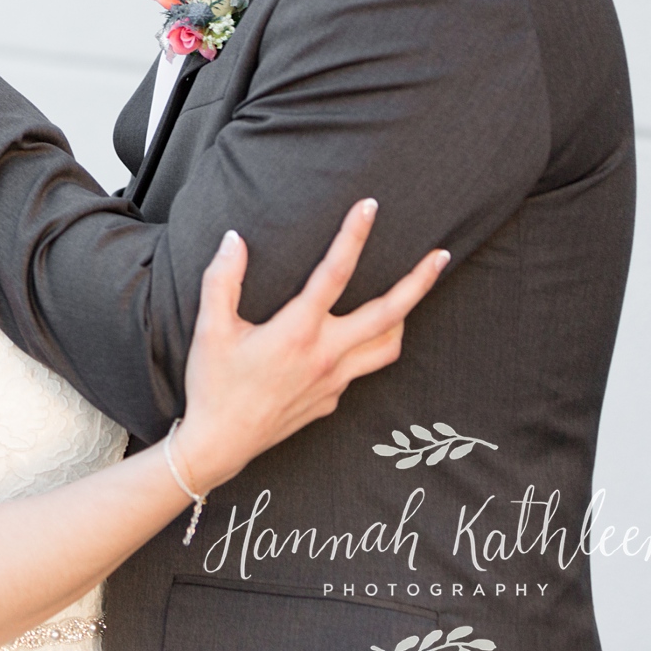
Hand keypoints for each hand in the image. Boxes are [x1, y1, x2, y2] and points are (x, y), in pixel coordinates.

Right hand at [173, 199, 448, 493]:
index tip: (370, 206)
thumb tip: (234, 239)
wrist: (220, 443)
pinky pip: (361, 369)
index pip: (334, 273)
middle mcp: (326, 355)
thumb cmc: (213, 384)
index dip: (353, 235)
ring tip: (409, 298)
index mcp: (297, 331)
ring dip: (404, 318)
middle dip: (419, 282)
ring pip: (388, 347)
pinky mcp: (332, 400)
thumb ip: (222, 279)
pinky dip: (366, 349)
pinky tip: (350, 341)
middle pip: (389, 314)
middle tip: (440, 256)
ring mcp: (335, 381)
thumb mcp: (209, 328)